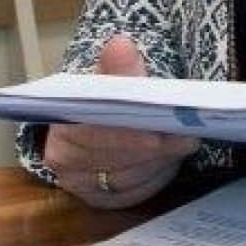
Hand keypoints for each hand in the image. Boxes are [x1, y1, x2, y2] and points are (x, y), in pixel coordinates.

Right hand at [40, 34, 198, 208]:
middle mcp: (66, 164)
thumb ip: (117, 68)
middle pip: (113, 161)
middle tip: (185, 137)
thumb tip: (120, 45)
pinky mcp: (107, 200)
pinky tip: (173, 160)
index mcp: (60, 132)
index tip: (156, 132)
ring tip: (185, 143)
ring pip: (129, 179)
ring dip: (159, 162)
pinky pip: (136, 192)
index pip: (91, 137)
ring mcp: (85, 186)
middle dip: (152, 150)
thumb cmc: (104, 99)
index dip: (125, 135)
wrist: (98, 123)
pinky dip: (157, 176)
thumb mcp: (109, 80)